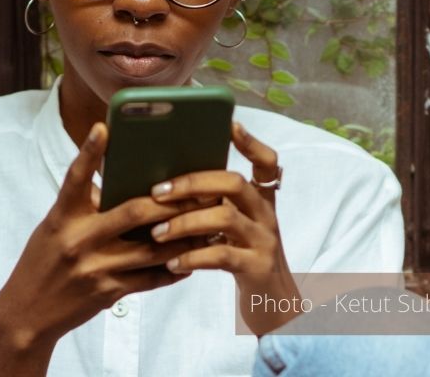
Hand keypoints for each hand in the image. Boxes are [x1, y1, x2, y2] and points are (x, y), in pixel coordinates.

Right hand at [0, 123, 206, 375]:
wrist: (27, 313)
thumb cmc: (44, 261)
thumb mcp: (57, 226)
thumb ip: (85, 205)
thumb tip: (121, 180)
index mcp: (63, 217)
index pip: (75, 178)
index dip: (89, 152)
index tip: (104, 127)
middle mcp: (78, 240)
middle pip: (132, 212)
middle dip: (170, 202)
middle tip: (200, 191)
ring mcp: (95, 268)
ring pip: (151, 250)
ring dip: (183, 237)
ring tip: (209, 226)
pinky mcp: (108, 293)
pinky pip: (149, 279)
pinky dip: (173, 269)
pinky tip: (192, 260)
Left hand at [147, 121, 299, 335]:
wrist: (272, 305)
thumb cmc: (241, 259)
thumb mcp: (234, 227)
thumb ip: (213, 204)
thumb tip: (162, 184)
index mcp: (260, 200)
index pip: (266, 162)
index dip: (250, 142)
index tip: (230, 124)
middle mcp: (265, 215)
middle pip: (234, 183)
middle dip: (193, 182)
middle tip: (157, 191)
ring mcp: (264, 241)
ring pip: (225, 218)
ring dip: (185, 222)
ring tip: (156, 232)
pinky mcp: (257, 268)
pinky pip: (223, 256)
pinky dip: (193, 257)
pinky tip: (172, 262)